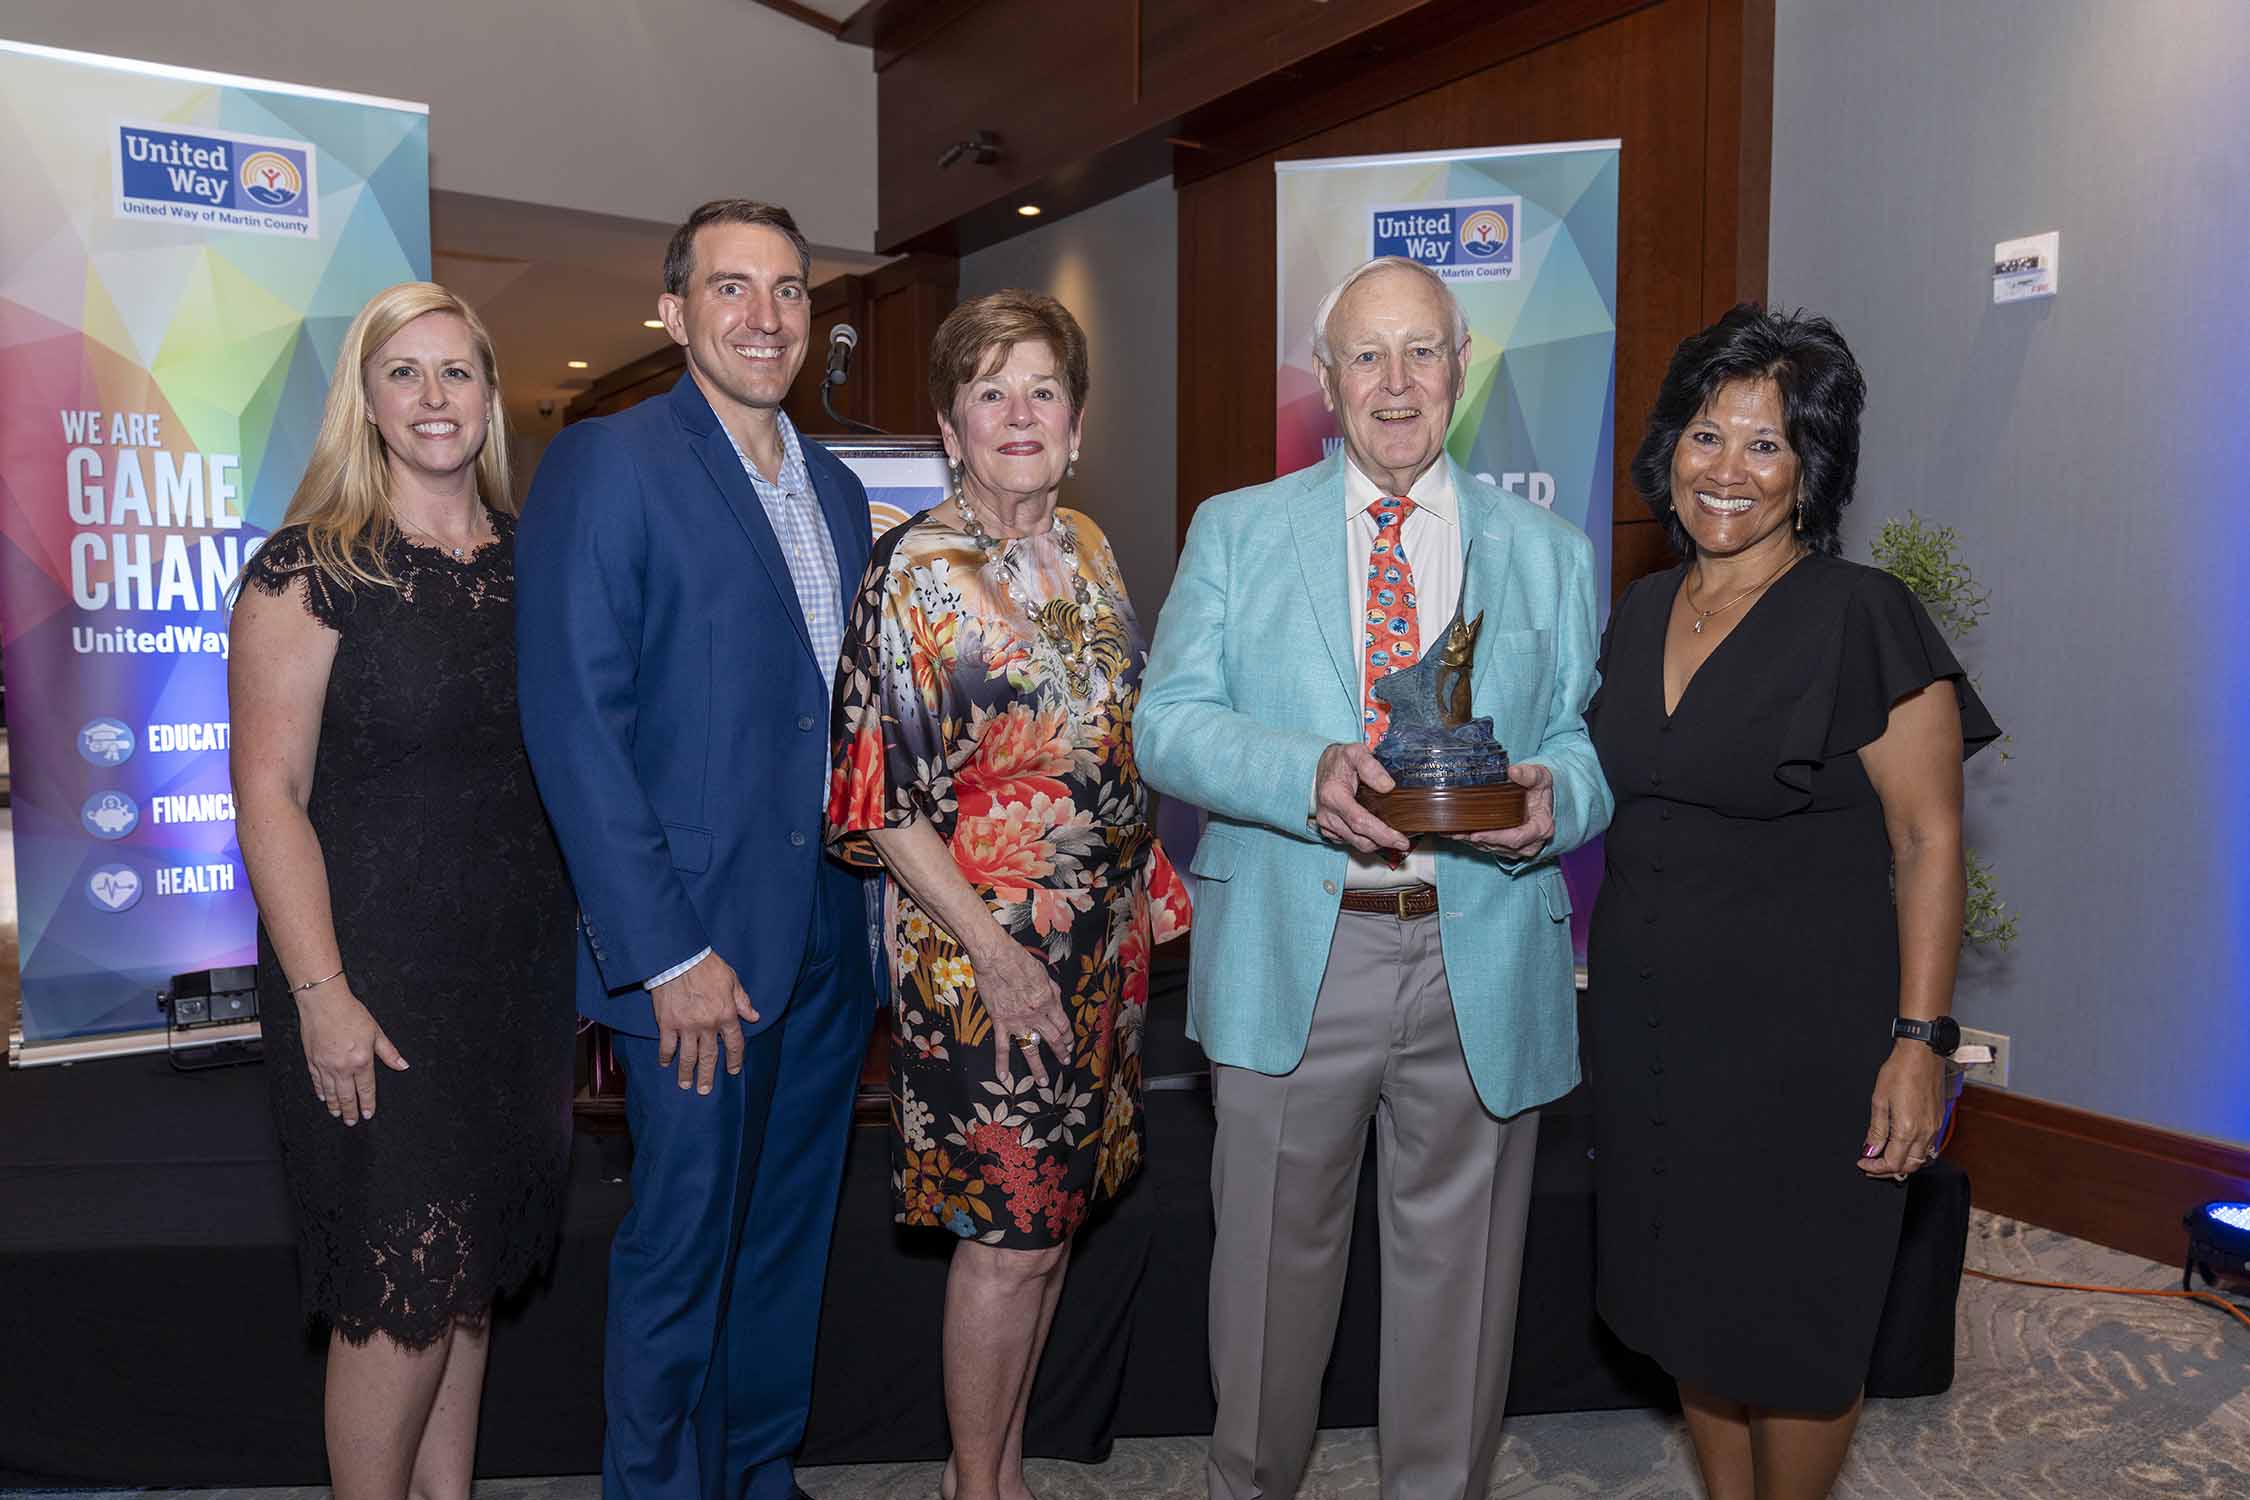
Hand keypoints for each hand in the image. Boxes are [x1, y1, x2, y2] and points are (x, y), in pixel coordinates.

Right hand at [297, 982, 407, 1125]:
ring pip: (331, 1092)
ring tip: (338, 1114)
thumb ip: (389, 1052)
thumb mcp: (376, 1032)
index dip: (367, 1104)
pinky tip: (323, 1097)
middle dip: (351, 1111)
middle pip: (347, 1096)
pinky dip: (321, 1092)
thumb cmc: (350, 1013)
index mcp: (361, 1061)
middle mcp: (342, 1067)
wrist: (324, 1003)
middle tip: (352, 1122)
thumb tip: (402, 1065)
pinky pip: (317, 1081)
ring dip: (335, 1106)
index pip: (366, 1089)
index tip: (368, 1114)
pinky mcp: (312, 1060)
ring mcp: (325, 1065)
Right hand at [651, 952, 760, 1094]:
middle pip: (709, 1056)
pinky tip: (665, 1064)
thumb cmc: (707, 966)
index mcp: (726, 1014)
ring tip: (686, 1085)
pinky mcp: (667, 1023)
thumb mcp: (732, 980)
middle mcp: (708, 1025)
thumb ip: (742, 1001)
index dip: (734, 1059)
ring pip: (688, 1056)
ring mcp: (686, 1026)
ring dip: (687, 1072)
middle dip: (708, 1075)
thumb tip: (754, 1017)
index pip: (734, 1043)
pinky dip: (666, 1056)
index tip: (732, 1071)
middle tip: (705, 1090)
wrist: (679, 958)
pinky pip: (667, 1045)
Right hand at [967, 933, 1070, 1091]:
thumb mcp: (1043, 972)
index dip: (1068, 1035)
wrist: (996, 957)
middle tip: (1065, 1060)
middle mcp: (1035, 1015)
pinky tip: (1004, 1077)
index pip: (1063, 1024)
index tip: (1070, 1042)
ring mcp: (1017, 1021)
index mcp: (1048, 1001)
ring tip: (1044, 1082)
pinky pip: (1002, 1046)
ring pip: (1030, 1049)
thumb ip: (1051, 989)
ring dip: (1038, 1067)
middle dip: (1061, 1051)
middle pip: (1052, 1038)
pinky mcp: (1000, 1021)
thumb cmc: (1019, 960)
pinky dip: (1002, 1063)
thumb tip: (1056, 1000)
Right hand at [1313, 742, 1409, 854]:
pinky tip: (1377, 831)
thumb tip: (1388, 786)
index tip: (1401, 841)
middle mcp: (1328, 815)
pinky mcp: (1329, 830)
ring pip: (1357, 844)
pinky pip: (1351, 842)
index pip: (1361, 822)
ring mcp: (1327, 824)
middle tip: (1403, 841)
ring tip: (1393, 836)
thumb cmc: (1339, 760)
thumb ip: (1371, 766)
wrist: (1323, 766)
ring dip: (1376, 843)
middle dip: (1384, 843)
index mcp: (1334, 796)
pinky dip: (1366, 840)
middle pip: (1360, 840)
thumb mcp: (1355, 752)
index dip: (1383, 835)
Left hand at [1455, 762, 1555, 859]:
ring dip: (1471, 842)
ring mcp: (1519, 847)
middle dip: (1477, 840)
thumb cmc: (1540, 788)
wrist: (1541, 797)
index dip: (1496, 838)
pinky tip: (1457, 833)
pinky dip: (1472, 841)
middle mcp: (1531, 843)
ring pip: (1492, 848)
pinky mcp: (1507, 847)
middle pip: (1500, 845)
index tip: (1477, 834)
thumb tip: (1513, 771)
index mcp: (1541, 828)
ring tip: (1453, 832)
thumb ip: (1529, 774)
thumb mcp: (1540, 777)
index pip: (1517, 838)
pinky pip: (1488, 846)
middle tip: (1458, 833)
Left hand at [1860, 1039, 1944, 1179]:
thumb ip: (1876, 1130)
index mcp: (1908, 1129)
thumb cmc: (1900, 1071)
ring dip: (1903, 1163)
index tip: (1863, 1163)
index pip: (1893, 1163)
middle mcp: (1925, 1132)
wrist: (1923, 1053)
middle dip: (1888, 1170)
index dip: (1875, 1168)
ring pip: (1921, 1158)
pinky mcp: (1939, 1120)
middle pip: (1909, 1166)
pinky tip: (1901, 1145)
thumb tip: (1870, 1150)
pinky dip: (1914, 1152)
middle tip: (1871, 1165)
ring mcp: (1935, 1127)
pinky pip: (1929, 1146)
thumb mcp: (1879, 1100)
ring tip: (1884, 1157)